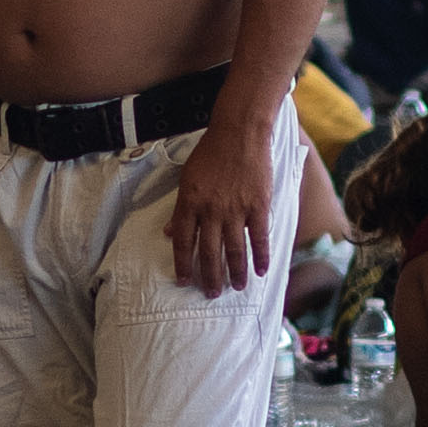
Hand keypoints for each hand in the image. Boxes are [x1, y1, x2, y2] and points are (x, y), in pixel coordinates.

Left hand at [162, 116, 280, 295]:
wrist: (239, 132)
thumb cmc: (210, 152)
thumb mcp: (187, 178)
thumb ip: (180, 208)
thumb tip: (167, 232)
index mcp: (190, 203)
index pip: (183, 241)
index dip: (182, 264)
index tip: (184, 281)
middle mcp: (211, 210)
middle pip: (209, 251)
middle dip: (209, 276)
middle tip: (212, 294)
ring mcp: (236, 209)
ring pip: (234, 249)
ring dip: (235, 272)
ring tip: (236, 288)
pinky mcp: (258, 206)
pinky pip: (259, 237)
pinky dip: (261, 256)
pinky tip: (261, 271)